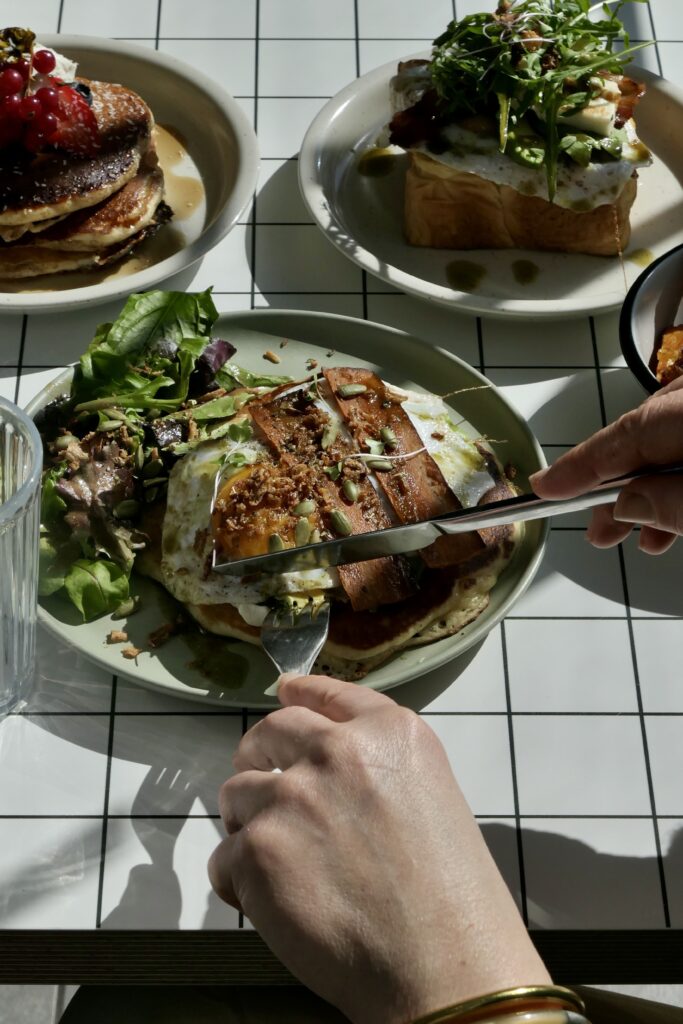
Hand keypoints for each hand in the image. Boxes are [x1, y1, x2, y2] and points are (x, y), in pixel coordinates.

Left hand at [208, 675, 548, 1023]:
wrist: (446, 966)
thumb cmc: (451, 899)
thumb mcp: (432, 795)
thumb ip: (377, 764)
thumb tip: (322, 760)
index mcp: (390, 733)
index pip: (327, 694)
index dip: (300, 694)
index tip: (285, 693)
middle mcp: (338, 752)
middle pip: (269, 733)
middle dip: (258, 756)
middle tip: (263, 784)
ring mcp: (293, 797)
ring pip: (236, 794)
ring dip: (248, 824)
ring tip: (281, 865)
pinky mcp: (257, 850)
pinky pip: (223, 858)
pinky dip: (239, 883)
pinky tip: (275, 905)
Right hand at [530, 377, 682, 554]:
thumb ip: (673, 502)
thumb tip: (629, 504)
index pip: (627, 434)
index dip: (582, 463)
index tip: (545, 486)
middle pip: (643, 434)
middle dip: (612, 484)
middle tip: (594, 529)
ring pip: (667, 442)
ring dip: (645, 489)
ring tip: (629, 533)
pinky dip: (673, 480)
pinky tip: (668, 517)